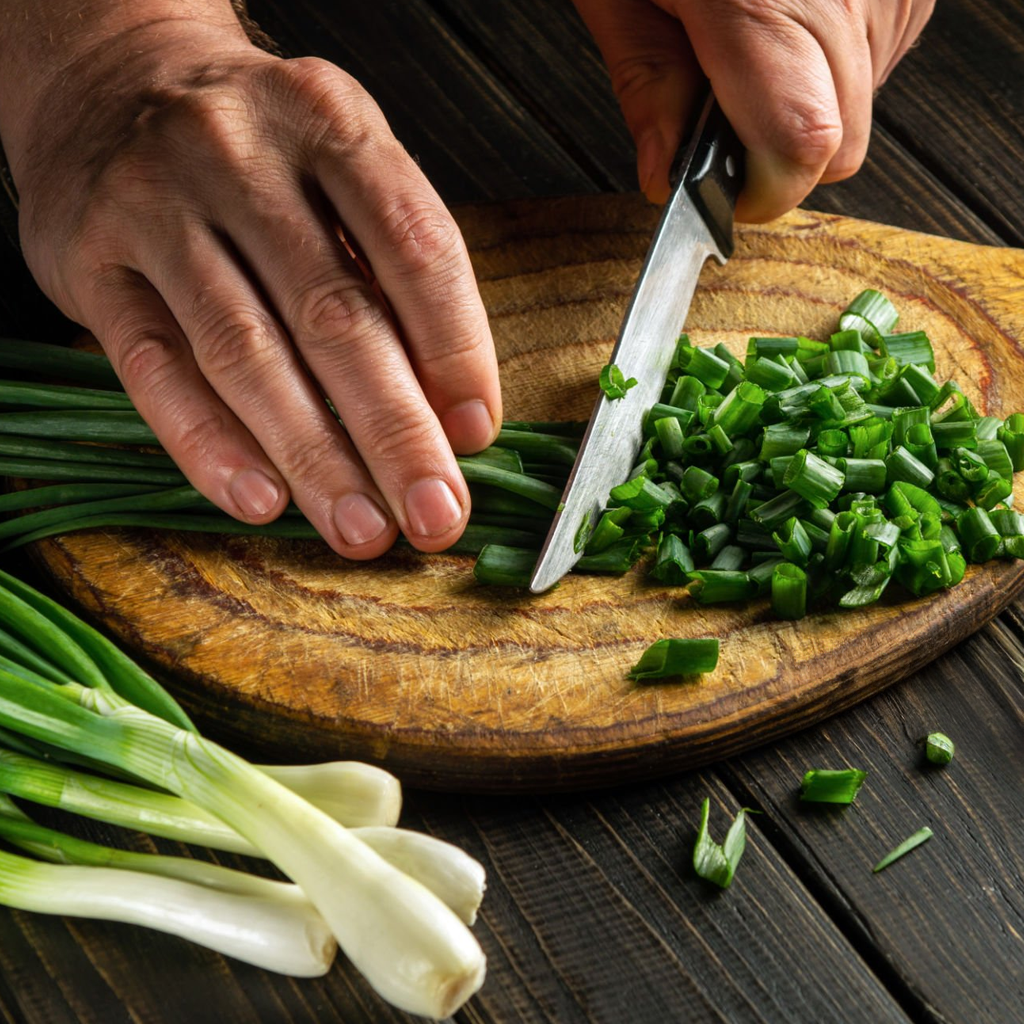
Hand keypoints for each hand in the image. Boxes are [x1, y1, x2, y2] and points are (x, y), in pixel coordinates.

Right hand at [0, 4, 500, 557]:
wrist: (110, 81)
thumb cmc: (261, 156)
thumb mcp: (340, 168)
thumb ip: (390, 272)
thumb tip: (451, 412)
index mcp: (330, 123)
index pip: (414, 246)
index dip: (455, 348)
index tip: (475, 434)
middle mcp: (240, 154)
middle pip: (333, 313)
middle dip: (394, 430)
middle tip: (434, 515)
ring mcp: (155, 203)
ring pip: (244, 350)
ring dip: (311, 455)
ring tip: (361, 529)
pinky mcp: (90, 259)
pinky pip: (153, 366)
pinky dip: (208, 442)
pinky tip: (259, 500)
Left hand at [572, 0, 934, 220]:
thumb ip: (647, 85)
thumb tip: (664, 175)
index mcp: (759, 1)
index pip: (802, 146)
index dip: (763, 191)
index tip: (725, 195)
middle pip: (840, 142)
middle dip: (777, 156)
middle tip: (722, 113)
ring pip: (861, 104)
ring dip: (803, 105)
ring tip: (749, 42)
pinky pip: (881, 55)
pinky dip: (831, 62)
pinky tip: (787, 19)